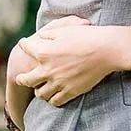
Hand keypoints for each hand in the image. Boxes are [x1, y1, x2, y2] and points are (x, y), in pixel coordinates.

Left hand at [15, 21, 130, 107]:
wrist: (108, 50)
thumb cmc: (88, 36)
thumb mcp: (65, 29)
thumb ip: (48, 34)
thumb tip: (39, 37)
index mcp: (44, 52)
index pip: (25, 49)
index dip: (23, 45)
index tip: (24, 44)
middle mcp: (47, 70)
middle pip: (25, 80)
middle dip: (22, 78)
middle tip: (22, 78)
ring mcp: (59, 83)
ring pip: (40, 94)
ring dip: (38, 90)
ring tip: (41, 87)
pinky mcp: (71, 92)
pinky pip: (55, 101)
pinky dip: (53, 98)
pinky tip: (55, 94)